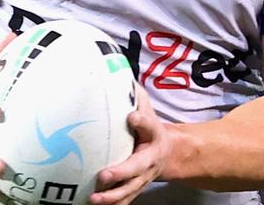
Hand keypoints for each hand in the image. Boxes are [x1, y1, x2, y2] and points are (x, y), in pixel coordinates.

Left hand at [90, 86, 169, 204]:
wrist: (169, 153)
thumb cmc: (149, 127)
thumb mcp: (146, 107)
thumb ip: (133, 94)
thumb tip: (113, 71)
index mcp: (153, 134)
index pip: (149, 125)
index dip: (142, 121)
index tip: (132, 116)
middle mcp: (149, 158)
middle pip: (136, 167)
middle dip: (121, 172)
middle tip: (104, 175)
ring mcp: (142, 177)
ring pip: (129, 190)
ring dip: (112, 197)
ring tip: (94, 199)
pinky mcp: (135, 189)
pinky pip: (124, 200)